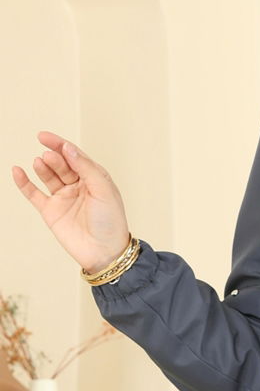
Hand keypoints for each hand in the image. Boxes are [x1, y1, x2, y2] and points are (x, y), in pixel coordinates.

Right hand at [11, 133, 130, 274]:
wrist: (104, 252)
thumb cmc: (111, 222)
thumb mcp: (104, 190)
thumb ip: (86, 168)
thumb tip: (69, 148)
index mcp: (94, 178)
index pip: (75, 156)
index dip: (60, 145)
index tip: (45, 137)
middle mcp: (78, 186)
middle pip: (61, 164)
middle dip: (54, 157)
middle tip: (48, 157)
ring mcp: (63, 198)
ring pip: (48, 176)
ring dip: (43, 167)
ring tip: (41, 162)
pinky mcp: (51, 211)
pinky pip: (34, 194)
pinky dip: (24, 183)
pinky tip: (18, 171)